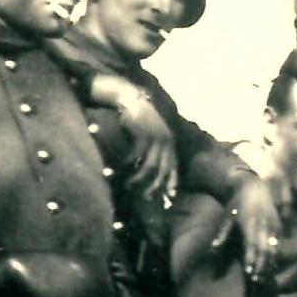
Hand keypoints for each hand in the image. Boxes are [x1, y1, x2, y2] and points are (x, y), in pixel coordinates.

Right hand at [113, 83, 175, 206]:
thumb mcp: (152, 136)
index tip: (170, 197)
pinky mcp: (143, 134)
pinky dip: (129, 163)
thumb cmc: (140, 120)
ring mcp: (155, 138)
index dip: (172, 182)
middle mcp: (165, 142)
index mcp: (170, 143)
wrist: (133, 99)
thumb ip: (154, 151)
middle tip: (146, 198)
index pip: (173, 167)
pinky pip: (137, 155)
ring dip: (138, 178)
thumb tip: (150, 172)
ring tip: (129, 185)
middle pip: (163, 170)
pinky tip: (123, 168)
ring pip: (149, 166)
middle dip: (155, 186)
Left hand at [210, 174, 280, 277]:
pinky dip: (275, 256)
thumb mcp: (227, 217)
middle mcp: (263, 225)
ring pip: (273, 249)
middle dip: (261, 266)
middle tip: (257, 281)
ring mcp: (273, 226)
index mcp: (250, 223)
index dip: (251, 259)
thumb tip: (213, 249)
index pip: (252, 245)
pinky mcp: (279, 226)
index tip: (249, 273)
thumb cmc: (237, 203)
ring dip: (269, 264)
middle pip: (265, 249)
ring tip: (264, 278)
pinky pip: (278, 244)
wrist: (254, 186)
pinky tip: (271, 267)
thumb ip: (222, 234)